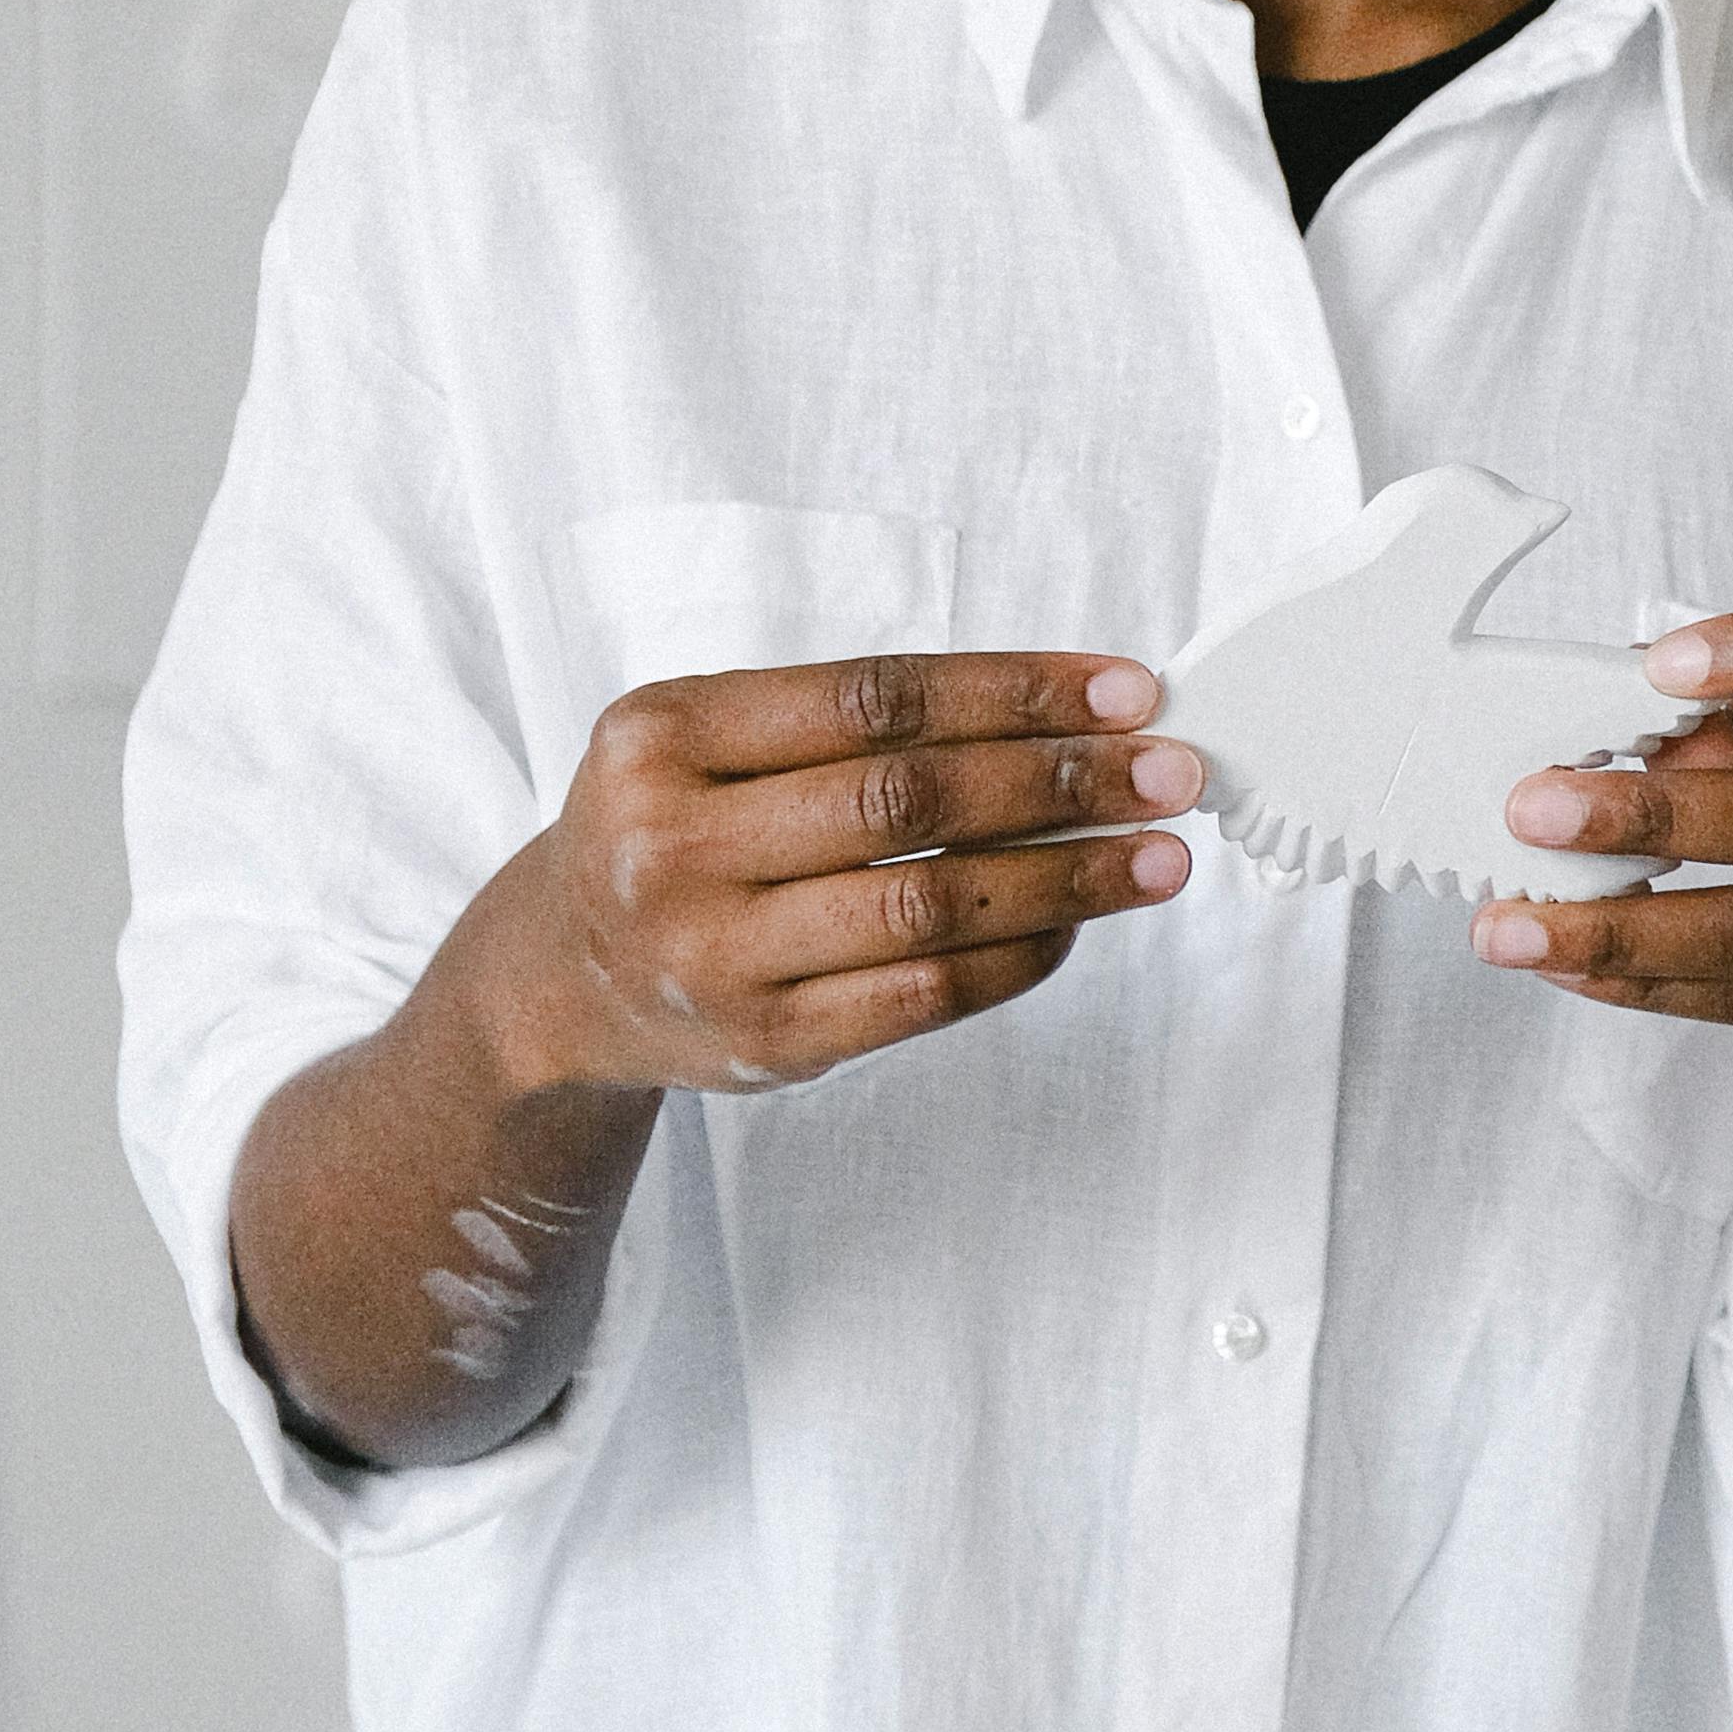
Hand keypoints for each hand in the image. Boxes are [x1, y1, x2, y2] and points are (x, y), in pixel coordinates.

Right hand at [229, 648, 1197, 1474]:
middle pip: (908, 799)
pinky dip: (1018, 954)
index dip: (1013, 690)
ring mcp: (716, 955)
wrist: (559, 975)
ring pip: (929, 904)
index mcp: (662, 734)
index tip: (1127, 692)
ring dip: (1066, 878)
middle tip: (1173, 772)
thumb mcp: (705, 739)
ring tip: (1158, 856)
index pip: (872, 696)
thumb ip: (851, 720)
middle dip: (1061, 780)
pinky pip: (925, 994)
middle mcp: (675, 845)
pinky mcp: (767, 1041)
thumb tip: (1071, 711)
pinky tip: (1078, 922)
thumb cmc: (670, 826)